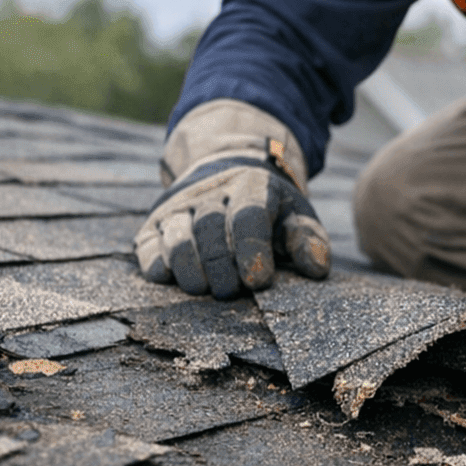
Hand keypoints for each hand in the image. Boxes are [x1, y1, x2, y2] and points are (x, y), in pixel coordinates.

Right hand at [133, 99, 329, 297]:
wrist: (227, 173)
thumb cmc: (269, 208)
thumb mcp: (295, 214)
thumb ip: (308, 239)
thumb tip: (316, 269)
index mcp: (252, 186)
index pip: (249, 216)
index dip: (252, 250)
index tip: (258, 281)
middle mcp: (211, 192)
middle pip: (210, 228)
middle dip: (220, 265)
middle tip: (232, 292)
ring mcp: (179, 207)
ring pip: (177, 236)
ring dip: (189, 268)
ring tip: (205, 290)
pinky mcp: (154, 224)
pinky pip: (149, 246)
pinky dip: (158, 266)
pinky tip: (173, 281)